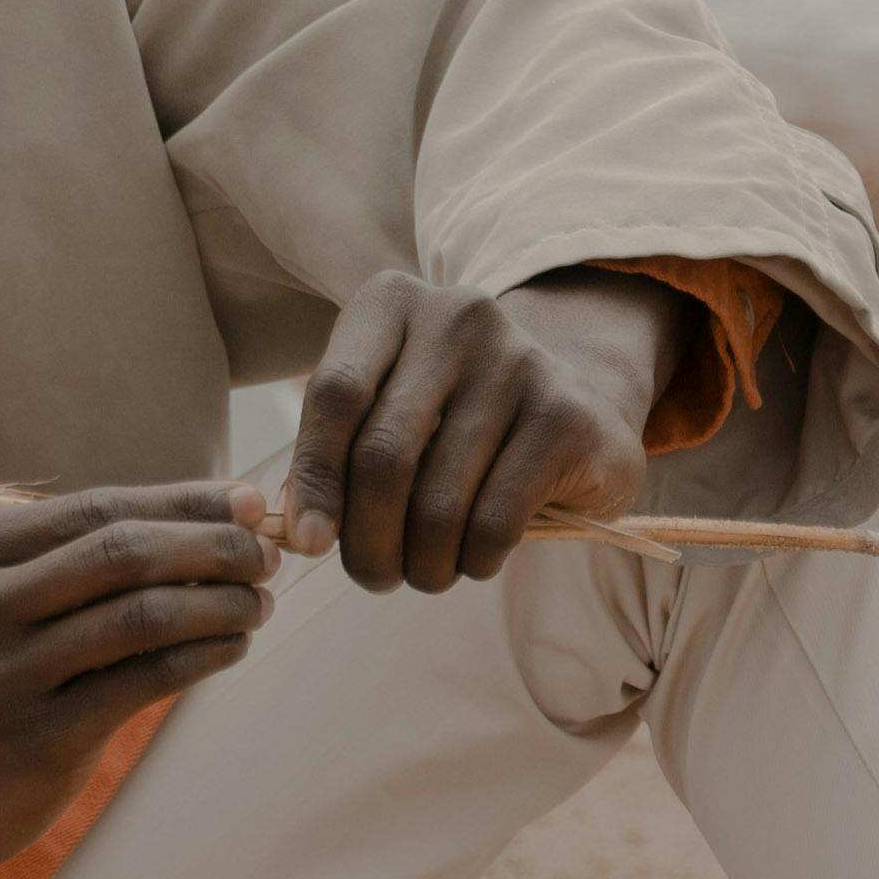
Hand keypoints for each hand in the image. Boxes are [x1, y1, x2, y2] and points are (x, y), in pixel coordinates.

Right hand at [0, 483, 274, 878]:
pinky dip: (201, 657)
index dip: (183, 500)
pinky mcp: (31, 741)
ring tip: (258, 600)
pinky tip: (230, 650)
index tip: (247, 500)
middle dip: (213, 543)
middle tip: (269, 550)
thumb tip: (182, 520)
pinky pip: (140, 683)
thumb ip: (43, 562)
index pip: (95, 508)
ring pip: (140, 613)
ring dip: (219, 601)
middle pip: (123, 549)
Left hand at [258, 267, 675, 594]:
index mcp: (392, 303)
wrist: (578, 396)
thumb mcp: (386, 409)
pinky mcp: (566, 416)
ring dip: (422, 562)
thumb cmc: (454, 415)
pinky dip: (473, 560)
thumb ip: (336, 454)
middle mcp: (457, 317)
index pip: (335, 393)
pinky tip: (474, 557)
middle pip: (382, 454)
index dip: (314, 478)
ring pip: (438, 502)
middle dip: (367, 539)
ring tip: (425, 572)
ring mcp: (519, 361)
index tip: (308, 542)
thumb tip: (300, 532)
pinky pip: (494, 521)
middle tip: (372, 576)